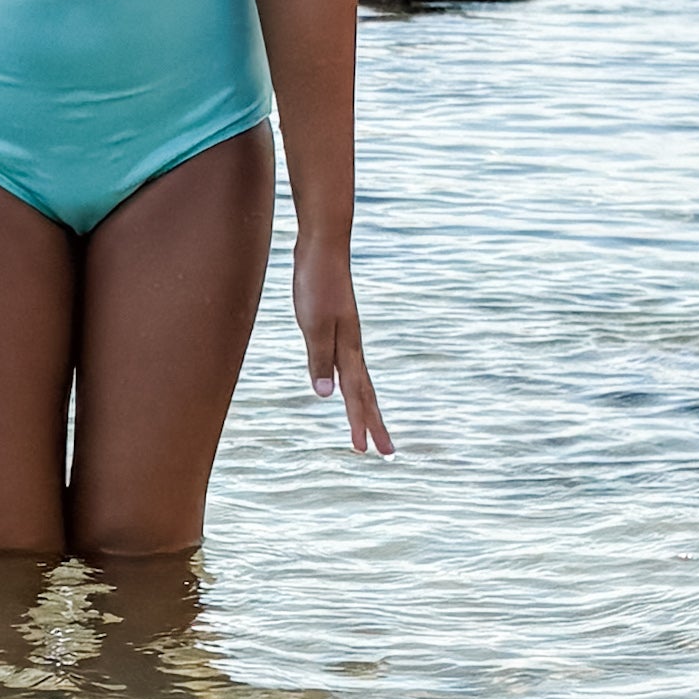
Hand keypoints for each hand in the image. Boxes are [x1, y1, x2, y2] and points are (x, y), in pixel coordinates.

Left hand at [292, 226, 392, 458]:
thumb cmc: (316, 282)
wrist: (323, 245)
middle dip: (373, 423)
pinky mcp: (335, 324)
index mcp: (347, 348)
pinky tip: (341, 383)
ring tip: (367, 425)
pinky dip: (348, 381)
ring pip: (357, 379)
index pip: (357, 395)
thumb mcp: (313, 324)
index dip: (361, 423)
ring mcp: (345, 334)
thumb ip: (320, 358)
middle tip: (385, 453)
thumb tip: (326, 396)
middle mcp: (350, 345)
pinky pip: (345, 362)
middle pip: (365, 392)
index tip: (367, 451)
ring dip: (362, 405)